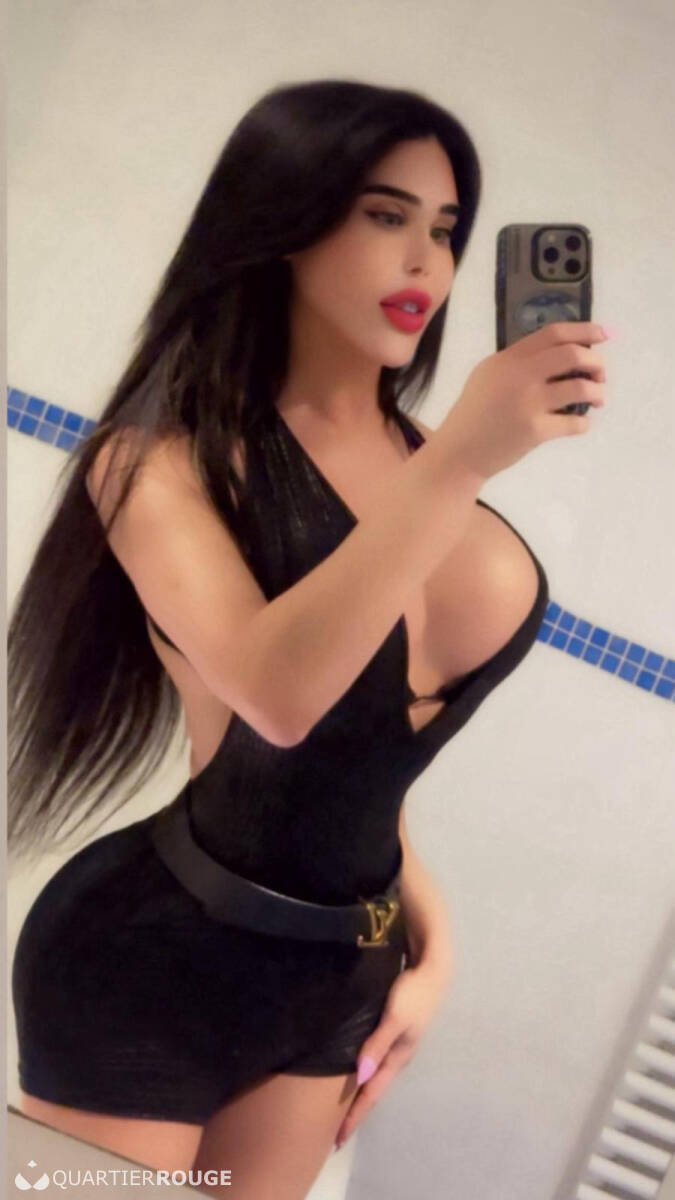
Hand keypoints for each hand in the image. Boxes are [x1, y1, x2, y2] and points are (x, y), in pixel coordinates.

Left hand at [333, 960, 449, 1150]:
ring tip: (338, 1106)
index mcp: (397, 1057)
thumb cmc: (413, 994)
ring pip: (372, 1074)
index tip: (337, 1139)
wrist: (432, 969)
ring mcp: (396, 1043)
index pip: (372, 1094)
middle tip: (334, 1130)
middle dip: (355, 1110)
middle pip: (372, 1089)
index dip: (355, 1116)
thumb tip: (361, 1076)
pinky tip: (351, 1068)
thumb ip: (377, 1045)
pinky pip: (373, 1057)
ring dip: (357, 1091)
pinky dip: (361, 1070)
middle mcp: (397, 1055)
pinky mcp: (393, 1029)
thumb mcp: (394, 1018)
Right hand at [437, 320, 608, 480]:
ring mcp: (528, 403)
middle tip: (600, 375)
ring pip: (580, 387)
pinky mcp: (535, 431)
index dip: (584, 330)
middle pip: (573, 354)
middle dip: (596, 362)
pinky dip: (584, 423)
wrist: (459, 452)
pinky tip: (580, 425)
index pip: (553, 333)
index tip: (603, 334)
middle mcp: (520, 375)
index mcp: (509, 358)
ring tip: (597, 399)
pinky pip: (574, 423)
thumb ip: (517, 362)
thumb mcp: (487, 375)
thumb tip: (560, 352)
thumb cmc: (474, 414)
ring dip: (597, 392)